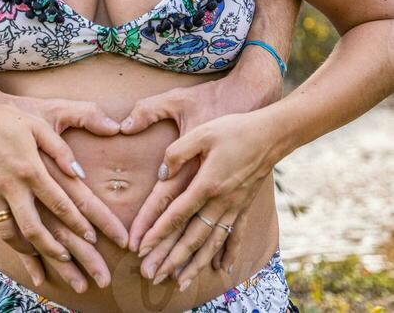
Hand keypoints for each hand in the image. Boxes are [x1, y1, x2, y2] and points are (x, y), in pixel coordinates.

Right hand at [0, 95, 124, 287]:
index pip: (59, 202)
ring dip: (30, 250)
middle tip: (70, 261)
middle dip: (55, 250)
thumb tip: (81, 174)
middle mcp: (10, 185)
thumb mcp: (39, 125)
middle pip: (33, 228)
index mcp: (30, 167)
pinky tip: (20, 246)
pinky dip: (8, 239)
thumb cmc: (8, 120)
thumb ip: (61, 150)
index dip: (77, 223)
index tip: (92, 237)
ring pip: (10, 234)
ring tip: (46, 259)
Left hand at [124, 65, 282, 277]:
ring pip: (211, 243)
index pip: (176, 214)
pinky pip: (235, 235)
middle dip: (170, 258)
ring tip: (179, 282)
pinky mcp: (244, 206)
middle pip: (191, 237)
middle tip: (152, 276)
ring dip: (194, 264)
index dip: (157, 232)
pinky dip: (228, 253)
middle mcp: (220, 201)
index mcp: (206, 183)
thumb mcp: (202, 132)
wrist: (270, 134)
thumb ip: (178, 152)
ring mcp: (234, 207)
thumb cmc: (234, 129)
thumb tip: (162, 174)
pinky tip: (222, 269)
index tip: (141, 248)